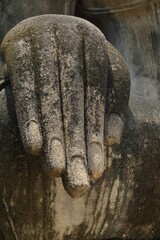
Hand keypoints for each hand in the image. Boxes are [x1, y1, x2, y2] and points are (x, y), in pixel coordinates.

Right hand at [1, 15, 129, 196]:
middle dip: (76, 144)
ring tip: (56, 171)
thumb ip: (113, 103)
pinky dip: (29, 118)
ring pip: (49, 99)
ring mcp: (43, 43)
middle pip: (75, 102)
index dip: (97, 136)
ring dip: (53, 137)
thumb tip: (113, 140)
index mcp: (96, 47)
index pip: (98, 99)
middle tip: (78, 183)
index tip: (97, 171)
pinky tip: (33, 147)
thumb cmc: (80, 54)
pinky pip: (24, 88)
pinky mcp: (19, 50)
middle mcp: (70, 42)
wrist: (48, 25)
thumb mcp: (104, 72)